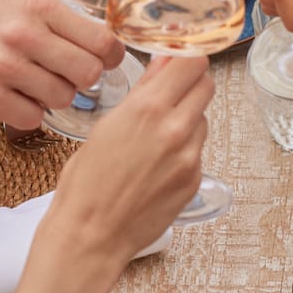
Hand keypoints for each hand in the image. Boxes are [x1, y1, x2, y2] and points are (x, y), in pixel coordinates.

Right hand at [0, 0, 123, 129]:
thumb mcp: (16, 2)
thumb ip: (58, 19)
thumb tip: (106, 45)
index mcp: (37, 5)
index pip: (102, 41)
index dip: (110, 57)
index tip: (103, 62)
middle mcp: (22, 33)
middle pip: (88, 74)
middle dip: (79, 81)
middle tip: (60, 76)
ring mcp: (2, 67)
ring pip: (62, 99)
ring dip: (51, 98)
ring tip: (28, 85)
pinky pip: (33, 119)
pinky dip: (26, 113)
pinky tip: (9, 98)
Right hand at [44, 56, 212, 261]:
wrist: (91, 236)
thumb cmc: (86, 183)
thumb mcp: (106, 125)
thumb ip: (143, 92)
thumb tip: (163, 63)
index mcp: (147, 109)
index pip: (192, 61)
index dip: (186, 56)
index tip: (177, 59)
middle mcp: (175, 129)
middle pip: (206, 84)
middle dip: (190, 83)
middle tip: (170, 92)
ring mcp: (190, 157)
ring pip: (203, 118)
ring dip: (187, 117)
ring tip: (155, 136)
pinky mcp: (195, 179)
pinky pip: (198, 149)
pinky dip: (184, 148)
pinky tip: (157, 162)